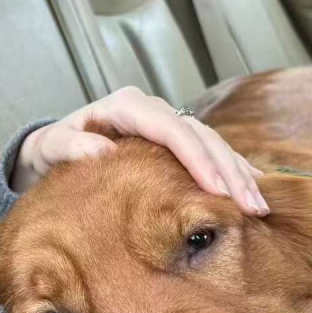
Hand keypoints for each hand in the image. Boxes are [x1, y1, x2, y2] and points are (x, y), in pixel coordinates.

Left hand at [11, 86, 268, 214]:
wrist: (54, 145)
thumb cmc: (52, 148)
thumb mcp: (51, 146)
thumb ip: (71, 145)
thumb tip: (101, 148)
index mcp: (126, 106)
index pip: (171, 130)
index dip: (198, 158)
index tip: (216, 189)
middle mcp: (153, 109)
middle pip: (200, 136)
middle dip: (229, 171)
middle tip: (251, 206)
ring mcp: (167, 122)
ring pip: (212, 143)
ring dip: (238, 173)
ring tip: (260, 206)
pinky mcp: (175, 139)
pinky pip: (210, 151)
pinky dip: (232, 169)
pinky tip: (254, 189)